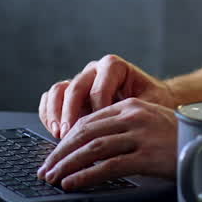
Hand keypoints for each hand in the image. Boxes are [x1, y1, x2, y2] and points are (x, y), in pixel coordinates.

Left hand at [37, 97, 177, 189]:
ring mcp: (141, 135)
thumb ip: (123, 128)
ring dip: (68, 165)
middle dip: (61, 154)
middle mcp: (134, 116)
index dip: (66, 140)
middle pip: (85, 133)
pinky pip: (109, 166)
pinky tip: (73, 183)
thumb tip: (90, 147)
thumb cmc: (181, 138)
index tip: (54, 156)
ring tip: (53, 178)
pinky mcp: (148, 155)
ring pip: (93, 148)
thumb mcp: (150, 124)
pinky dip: (86, 176)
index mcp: (131, 106)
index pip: (88, 120)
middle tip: (46, 170)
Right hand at [38, 54, 176, 139]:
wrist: (151, 101)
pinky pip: (50, 99)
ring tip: (59, 134)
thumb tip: (120, 132)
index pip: (99, 87)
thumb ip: (135, 114)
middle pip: (75, 88)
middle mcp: (94, 71)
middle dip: (70, 113)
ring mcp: (79, 82)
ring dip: (55, 114)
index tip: (98, 130)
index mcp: (114, 67)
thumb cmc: (153, 102)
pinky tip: (53, 132)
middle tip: (69, 134)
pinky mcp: (68, 95)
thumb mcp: (150, 105)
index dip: (96, 111)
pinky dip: (48, 115)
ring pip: (58, 91)